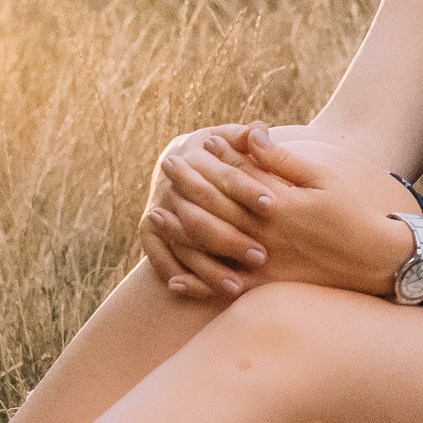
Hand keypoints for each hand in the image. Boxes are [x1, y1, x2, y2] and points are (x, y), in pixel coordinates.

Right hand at [141, 123, 265, 296]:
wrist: (178, 163)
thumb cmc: (219, 153)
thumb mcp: (229, 139)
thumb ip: (246, 137)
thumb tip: (261, 129)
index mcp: (194, 160)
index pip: (223, 176)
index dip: (247, 189)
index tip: (273, 205)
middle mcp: (172, 187)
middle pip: (200, 216)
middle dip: (230, 238)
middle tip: (261, 256)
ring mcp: (158, 211)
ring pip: (183, 244)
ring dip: (208, 268)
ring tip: (238, 287)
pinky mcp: (149, 235)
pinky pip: (162, 261)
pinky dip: (181, 278)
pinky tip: (203, 294)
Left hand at [163, 125, 412, 296]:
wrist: (375, 261)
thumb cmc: (349, 213)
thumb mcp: (321, 179)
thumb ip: (281, 160)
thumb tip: (252, 133)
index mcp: (281, 204)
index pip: (236, 177)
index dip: (211, 161)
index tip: (193, 146)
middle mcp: (267, 235)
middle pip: (216, 207)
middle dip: (188, 185)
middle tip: (166, 167)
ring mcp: (264, 264)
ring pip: (211, 248)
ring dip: (180, 230)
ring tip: (155, 214)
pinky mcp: (267, 288)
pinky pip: (225, 289)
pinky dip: (199, 285)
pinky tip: (174, 280)